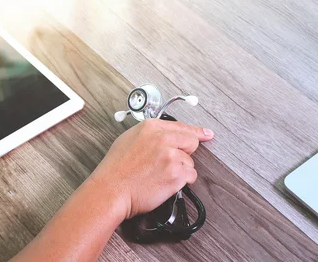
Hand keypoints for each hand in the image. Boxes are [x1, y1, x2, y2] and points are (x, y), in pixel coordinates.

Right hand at [87, 118, 213, 219]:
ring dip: (181, 170)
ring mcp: (171, 156)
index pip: (182, 126)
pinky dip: (182, 182)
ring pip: (190, 162)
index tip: (207, 133)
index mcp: (152, 127)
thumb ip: (151, 134)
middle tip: (171, 163)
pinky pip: (191, 176)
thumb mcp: (129, 139)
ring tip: (160, 175)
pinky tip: (166, 183)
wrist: (111, 191)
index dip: (197, 131)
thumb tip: (166, 135)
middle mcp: (163, 139)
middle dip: (186, 152)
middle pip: (192, 141)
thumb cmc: (116, 169)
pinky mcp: (176, 174)